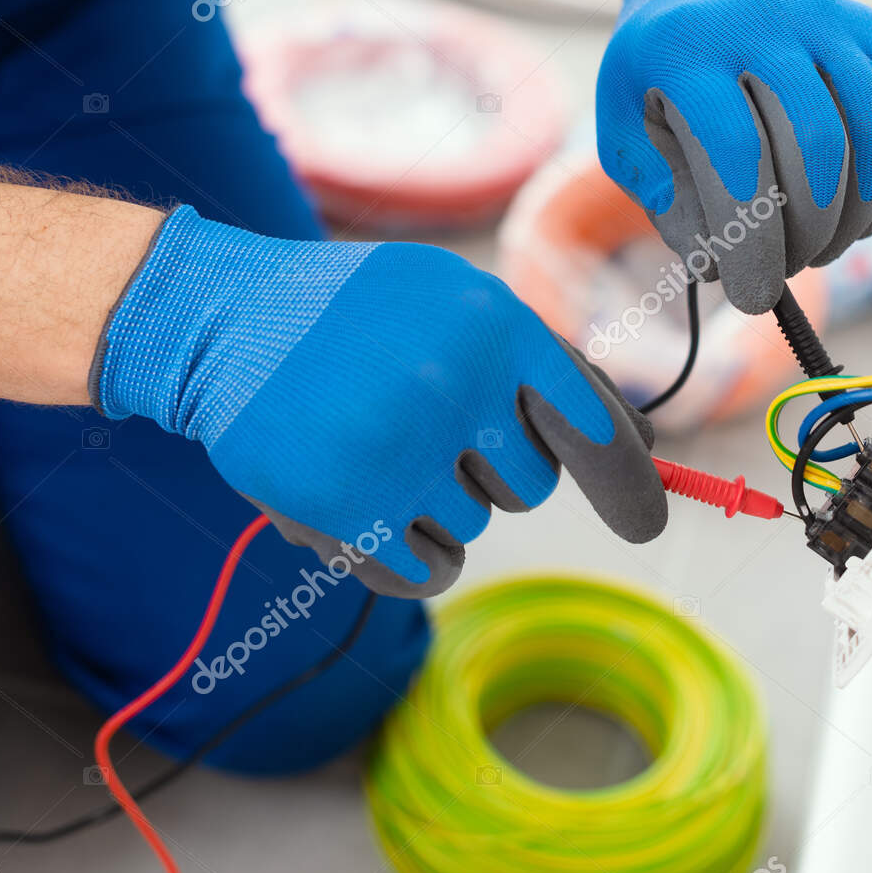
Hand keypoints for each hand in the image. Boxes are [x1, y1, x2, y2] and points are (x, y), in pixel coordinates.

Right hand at [93, 206, 666, 597]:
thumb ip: (544, 364)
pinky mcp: (347, 511)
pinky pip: (428, 573)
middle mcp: (454, 385)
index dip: (626, 480)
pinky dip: (409, 555)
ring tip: (375, 445)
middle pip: (531, 485)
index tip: (647, 524)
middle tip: (423, 422)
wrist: (224, 322)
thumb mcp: (456, 299)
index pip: (592, 425)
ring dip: (435, 504)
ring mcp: (399, 451)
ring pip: (474, 528)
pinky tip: (367, 503)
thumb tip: (642, 447)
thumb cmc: (360, 315)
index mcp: (494, 324)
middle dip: (491, 467)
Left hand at [597, 0, 871, 313]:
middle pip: (814, 144)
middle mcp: (763, 19)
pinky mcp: (871, 29)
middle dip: (807, 229)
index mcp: (687, 46)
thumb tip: (716, 263)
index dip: (752, 236)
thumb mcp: (628, 128)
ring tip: (821, 248)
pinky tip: (867, 217)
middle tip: (786, 267)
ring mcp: (826, 18)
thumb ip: (661, 197)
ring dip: (854, 214)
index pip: (736, 154)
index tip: (753, 295)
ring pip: (870, 132)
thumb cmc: (661, 76)